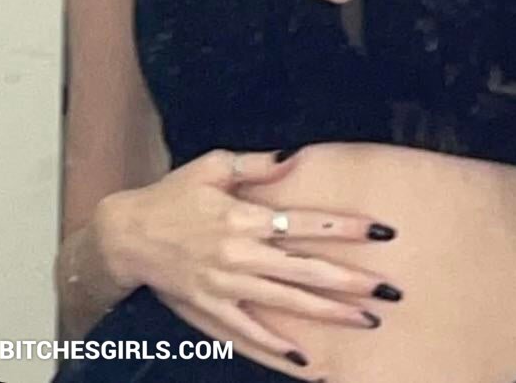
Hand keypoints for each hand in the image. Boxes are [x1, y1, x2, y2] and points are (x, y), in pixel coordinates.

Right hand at [102, 148, 397, 370]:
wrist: (127, 235)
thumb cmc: (173, 195)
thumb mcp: (213, 165)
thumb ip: (257, 165)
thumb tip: (295, 156)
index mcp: (243, 218)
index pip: (304, 223)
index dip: (344, 227)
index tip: (380, 230)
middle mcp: (240, 255)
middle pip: (305, 271)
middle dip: (351, 280)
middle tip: (388, 289)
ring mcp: (227, 287)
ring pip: (287, 303)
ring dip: (329, 313)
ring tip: (366, 319)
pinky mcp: (213, 309)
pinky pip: (250, 333)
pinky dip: (278, 347)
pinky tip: (307, 359)